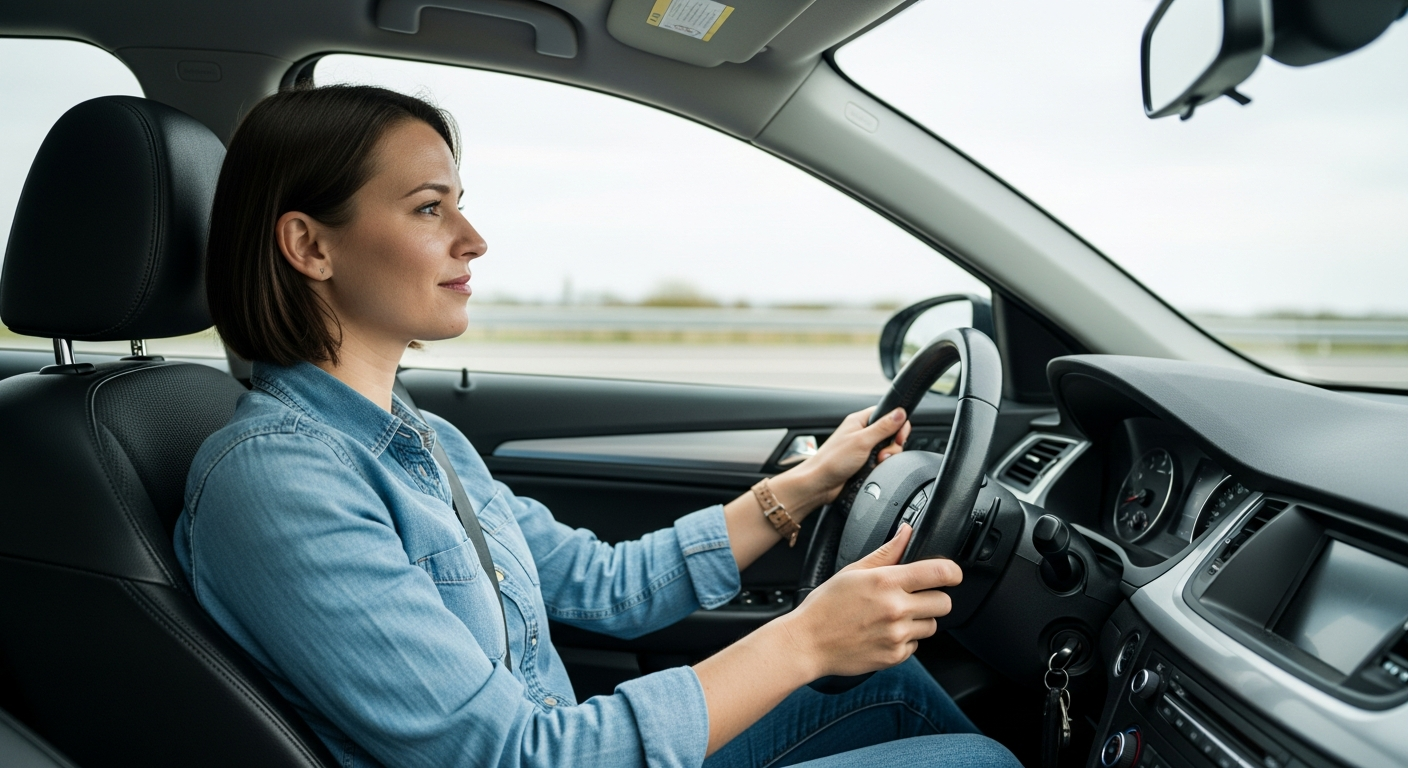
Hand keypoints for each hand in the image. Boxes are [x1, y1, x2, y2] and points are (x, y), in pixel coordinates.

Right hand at [776, 524, 961, 678]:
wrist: (807, 643)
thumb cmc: (826, 606)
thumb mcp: (854, 570)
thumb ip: (887, 552)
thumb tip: (907, 532)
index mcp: (886, 582)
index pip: (940, 573)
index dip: (952, 572)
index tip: (951, 574)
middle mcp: (896, 609)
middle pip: (944, 602)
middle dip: (934, 597)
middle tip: (915, 596)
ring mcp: (897, 635)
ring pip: (932, 626)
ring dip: (920, 620)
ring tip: (894, 616)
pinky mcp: (894, 656)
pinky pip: (916, 646)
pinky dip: (905, 640)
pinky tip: (884, 632)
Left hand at [791, 406, 911, 503]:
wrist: (820, 484)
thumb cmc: (832, 460)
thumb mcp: (862, 441)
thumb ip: (883, 427)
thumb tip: (900, 413)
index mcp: (859, 421)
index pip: (887, 414)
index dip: (898, 424)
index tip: (899, 436)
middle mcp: (862, 433)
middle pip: (891, 433)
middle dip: (893, 445)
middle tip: (884, 453)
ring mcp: (864, 448)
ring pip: (888, 449)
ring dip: (887, 457)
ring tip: (876, 463)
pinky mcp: (865, 462)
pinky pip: (881, 462)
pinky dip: (880, 466)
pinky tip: (873, 469)